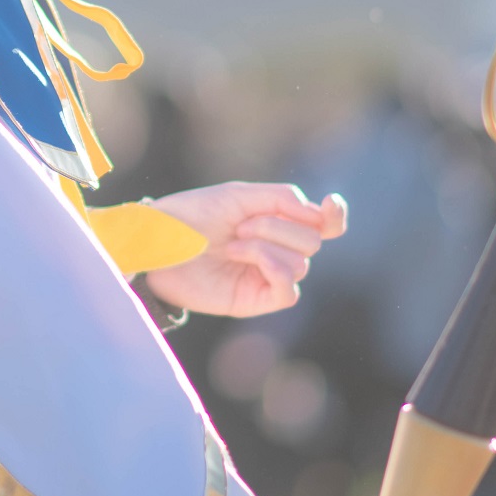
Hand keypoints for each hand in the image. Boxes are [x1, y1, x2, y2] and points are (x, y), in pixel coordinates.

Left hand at [144, 183, 345, 318]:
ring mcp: (266, 276)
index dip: (335, 217)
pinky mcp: (254, 300)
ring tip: (231, 243)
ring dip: (264, 245)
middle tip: (241, 225)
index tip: (330, 204)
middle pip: (314, 242)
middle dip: (279, 227)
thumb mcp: (239, 196)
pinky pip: (288, 291)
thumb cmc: (193, 215)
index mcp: (277, 222)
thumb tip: (318, 216)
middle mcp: (277, 250)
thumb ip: (283, 199)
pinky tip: (242, 256)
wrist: (160, 241)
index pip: (323, 225)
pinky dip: (272, 267)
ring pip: (301, 264)